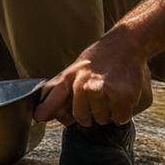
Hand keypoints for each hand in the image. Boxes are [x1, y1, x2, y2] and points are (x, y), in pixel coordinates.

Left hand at [33, 37, 152, 126]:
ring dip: (108, 112)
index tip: (38, 117)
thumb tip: (41, 114)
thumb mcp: (75, 69)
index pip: (55, 97)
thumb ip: (60, 91)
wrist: (125, 44)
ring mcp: (104, 91)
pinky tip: (121, 95)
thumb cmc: (98, 59)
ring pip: (103, 120)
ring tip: (111, 93)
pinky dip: (122, 112)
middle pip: (83, 119)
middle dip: (90, 115)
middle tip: (98, 98)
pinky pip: (120, 118)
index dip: (46, 109)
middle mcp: (85, 85)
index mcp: (71, 77)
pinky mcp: (123, 96)